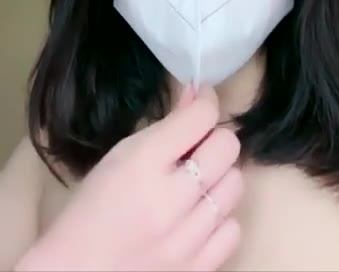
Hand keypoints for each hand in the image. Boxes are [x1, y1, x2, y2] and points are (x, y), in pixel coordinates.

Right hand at [16, 86, 242, 271]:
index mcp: (143, 162)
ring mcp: (186, 239)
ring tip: (196, 183)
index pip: (200, 118)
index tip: (202, 102)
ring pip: (234, 185)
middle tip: (199, 146)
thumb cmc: (92, 208)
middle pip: (227, 148)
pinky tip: (198, 216)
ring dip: (218, 178)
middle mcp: (169, 199)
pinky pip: (232, 229)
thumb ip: (165, 126)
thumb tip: (197, 96)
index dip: (206, 102)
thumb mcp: (121, 155)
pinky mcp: (197, 268)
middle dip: (215, 139)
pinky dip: (219, 219)